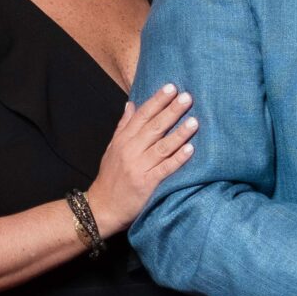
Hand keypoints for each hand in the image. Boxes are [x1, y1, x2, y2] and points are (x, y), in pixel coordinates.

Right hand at [86, 84, 198, 234]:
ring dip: (179, 133)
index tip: (171, 87)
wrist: (101, 208)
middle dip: (171, 111)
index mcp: (123, 140)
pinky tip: (191, 149)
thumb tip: (130, 104)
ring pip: (162, 146)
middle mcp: (130, 151)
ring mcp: (139, 167)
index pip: (142, 115)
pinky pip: (165, 168)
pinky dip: (178, 159)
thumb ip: (123, 126)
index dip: (157, 101)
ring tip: (194, 120)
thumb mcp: (112, 149)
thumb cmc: (110, 177)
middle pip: (154, 127)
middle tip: (187, 97)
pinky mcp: (146, 184)